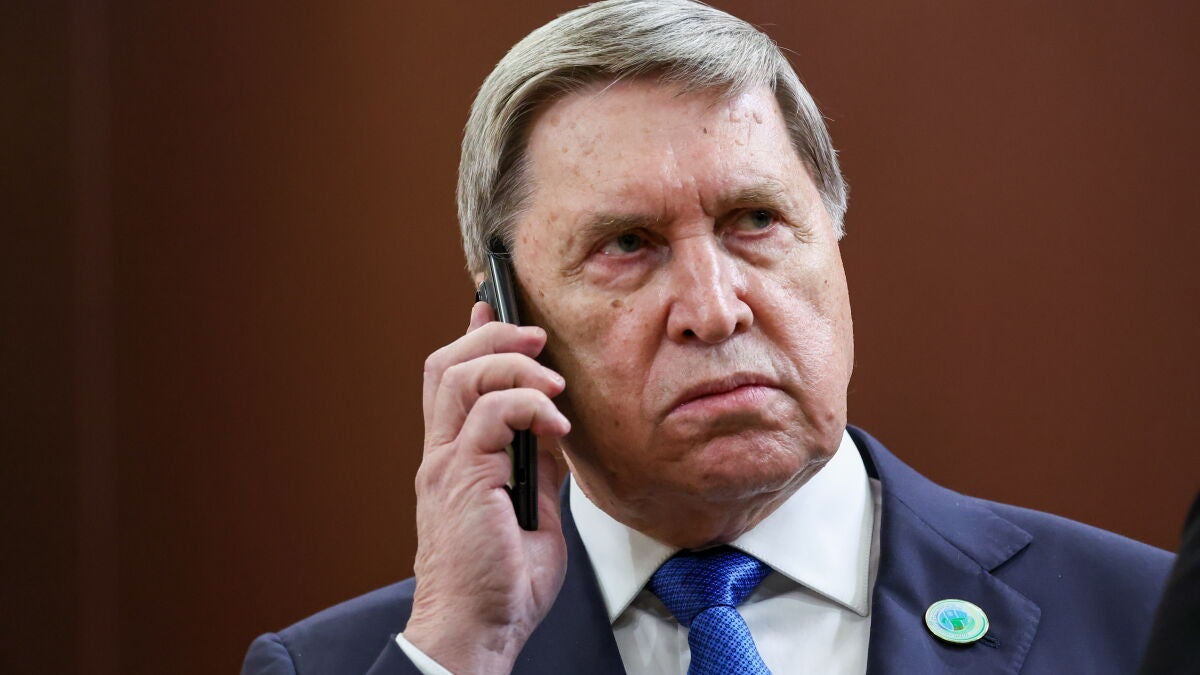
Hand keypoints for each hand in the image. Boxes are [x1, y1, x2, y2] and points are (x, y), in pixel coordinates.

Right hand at [402, 301, 570, 672]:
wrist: (479, 629)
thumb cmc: (502, 582)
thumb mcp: (533, 508)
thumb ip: (536, 464)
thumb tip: (555, 426)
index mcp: (455, 458)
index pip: (451, 380)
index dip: (471, 338)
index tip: (493, 309)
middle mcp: (442, 454)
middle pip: (444, 365)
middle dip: (491, 335)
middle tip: (535, 335)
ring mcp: (446, 465)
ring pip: (458, 377)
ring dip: (510, 364)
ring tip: (550, 377)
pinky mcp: (462, 478)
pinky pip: (490, 416)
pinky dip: (528, 406)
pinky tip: (557, 423)